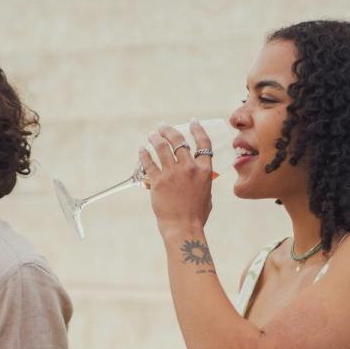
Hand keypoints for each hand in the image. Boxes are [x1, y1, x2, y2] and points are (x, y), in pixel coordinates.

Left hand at [140, 119, 213, 235]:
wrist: (183, 227)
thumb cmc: (196, 216)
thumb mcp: (207, 195)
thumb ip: (204, 183)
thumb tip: (201, 179)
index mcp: (204, 170)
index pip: (203, 143)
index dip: (197, 130)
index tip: (192, 122)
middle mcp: (189, 168)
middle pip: (178, 141)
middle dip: (169, 130)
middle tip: (163, 126)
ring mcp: (172, 173)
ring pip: (162, 148)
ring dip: (155, 138)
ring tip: (151, 134)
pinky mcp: (157, 181)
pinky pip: (149, 163)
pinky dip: (144, 155)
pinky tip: (142, 150)